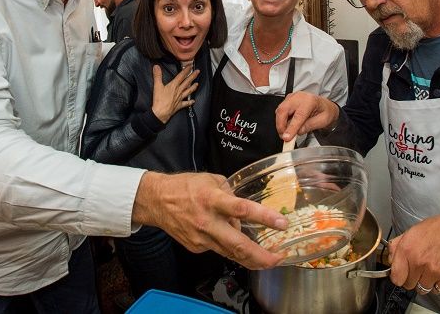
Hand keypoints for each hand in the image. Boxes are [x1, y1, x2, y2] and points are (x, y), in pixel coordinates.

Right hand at [132, 171, 287, 269]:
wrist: (156, 201)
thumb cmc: (185, 186)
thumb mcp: (211, 180)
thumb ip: (231, 193)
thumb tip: (244, 209)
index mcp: (212, 199)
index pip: (241, 209)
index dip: (263, 217)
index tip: (282, 223)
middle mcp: (207, 221)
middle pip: (238, 244)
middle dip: (260, 256)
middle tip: (278, 258)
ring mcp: (201, 238)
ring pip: (230, 253)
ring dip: (251, 259)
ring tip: (267, 260)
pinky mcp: (196, 247)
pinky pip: (218, 249)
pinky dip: (229, 247)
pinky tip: (232, 242)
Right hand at [151, 65, 199, 122]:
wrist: (161, 112)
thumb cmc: (159, 100)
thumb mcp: (157, 86)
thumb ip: (157, 76)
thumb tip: (156, 67)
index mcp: (173, 86)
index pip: (181, 76)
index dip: (186, 70)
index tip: (190, 66)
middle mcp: (178, 91)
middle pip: (187, 82)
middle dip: (193, 76)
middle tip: (198, 72)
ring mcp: (180, 98)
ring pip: (188, 91)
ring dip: (193, 87)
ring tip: (197, 84)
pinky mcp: (179, 105)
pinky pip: (186, 103)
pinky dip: (190, 102)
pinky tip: (193, 101)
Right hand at [275, 91, 338, 141]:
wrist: (325, 106)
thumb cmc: (325, 111)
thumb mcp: (323, 121)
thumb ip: (310, 126)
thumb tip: (298, 131)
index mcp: (310, 101)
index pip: (298, 116)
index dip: (291, 128)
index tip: (287, 137)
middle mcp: (299, 97)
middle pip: (283, 110)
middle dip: (280, 125)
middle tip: (284, 137)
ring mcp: (292, 97)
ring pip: (279, 111)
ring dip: (280, 124)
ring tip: (287, 133)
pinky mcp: (287, 100)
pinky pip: (280, 111)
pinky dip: (281, 120)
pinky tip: (288, 126)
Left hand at [388, 213, 439, 294]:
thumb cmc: (432, 231)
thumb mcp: (409, 233)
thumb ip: (395, 247)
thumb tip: (390, 262)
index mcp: (406, 250)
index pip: (396, 278)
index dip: (399, 277)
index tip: (402, 274)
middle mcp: (418, 262)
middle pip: (409, 285)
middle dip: (412, 278)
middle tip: (419, 268)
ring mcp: (433, 271)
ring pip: (423, 289)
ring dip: (425, 282)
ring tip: (430, 269)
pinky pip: (437, 290)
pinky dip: (438, 284)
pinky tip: (439, 272)